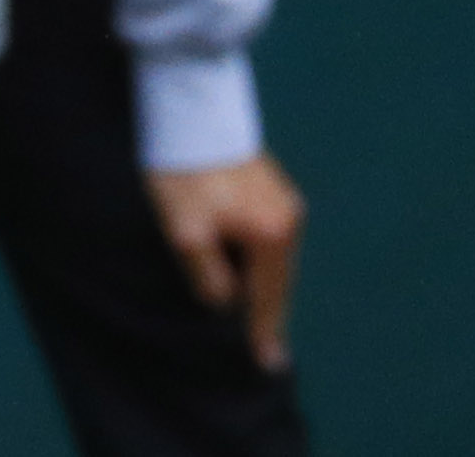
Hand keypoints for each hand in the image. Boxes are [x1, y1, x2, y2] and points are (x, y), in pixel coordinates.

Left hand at [147, 153, 304, 372]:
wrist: (190, 109)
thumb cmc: (184, 173)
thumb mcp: (186, 233)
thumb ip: (209, 276)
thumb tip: (226, 301)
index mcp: (271, 235)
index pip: (267, 298)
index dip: (264, 333)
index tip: (268, 364)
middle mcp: (289, 219)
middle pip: (279, 281)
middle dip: (269, 312)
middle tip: (267, 350)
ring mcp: (286, 200)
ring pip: (275, 259)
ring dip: (264, 285)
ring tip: (256, 316)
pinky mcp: (273, 186)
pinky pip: (270, 238)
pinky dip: (261, 260)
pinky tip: (250, 270)